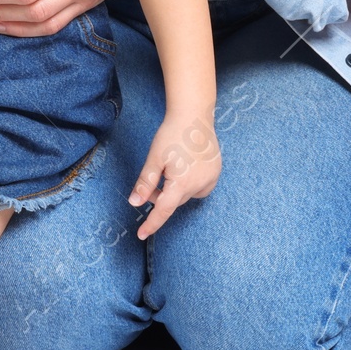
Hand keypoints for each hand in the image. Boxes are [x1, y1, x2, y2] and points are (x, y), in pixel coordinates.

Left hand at [129, 114, 221, 236]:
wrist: (193, 115)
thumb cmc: (172, 134)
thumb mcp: (154, 159)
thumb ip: (145, 183)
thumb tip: (134, 203)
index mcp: (182, 183)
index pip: (164, 210)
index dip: (152, 223)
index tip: (141, 234)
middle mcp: (200, 184)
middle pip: (175, 200)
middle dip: (161, 196)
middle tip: (152, 181)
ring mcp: (211, 178)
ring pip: (187, 194)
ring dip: (175, 189)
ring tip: (170, 168)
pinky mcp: (216, 171)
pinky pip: (199, 187)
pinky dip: (189, 184)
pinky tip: (185, 167)